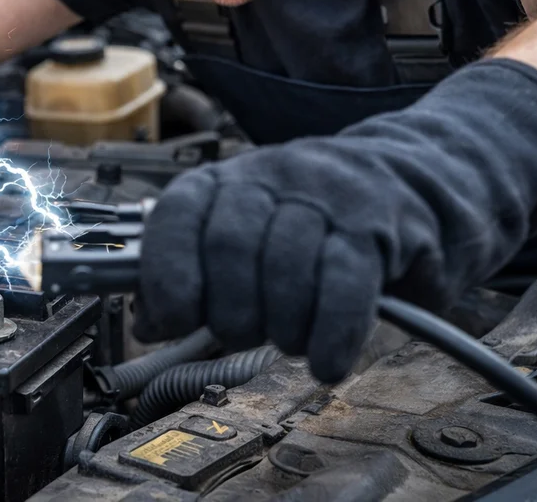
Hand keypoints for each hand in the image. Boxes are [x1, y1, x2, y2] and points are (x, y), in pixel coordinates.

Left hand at [131, 145, 389, 383]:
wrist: (388, 179)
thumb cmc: (294, 222)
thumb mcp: (235, 234)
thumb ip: (189, 275)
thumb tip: (148, 324)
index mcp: (221, 179)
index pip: (177, 215)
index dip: (167, 275)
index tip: (174, 321)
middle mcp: (269, 176)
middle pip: (230, 245)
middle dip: (229, 309)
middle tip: (240, 333)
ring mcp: (325, 195)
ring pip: (286, 265)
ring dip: (281, 325)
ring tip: (287, 340)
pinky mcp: (373, 226)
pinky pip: (346, 286)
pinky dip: (330, 335)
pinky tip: (324, 361)